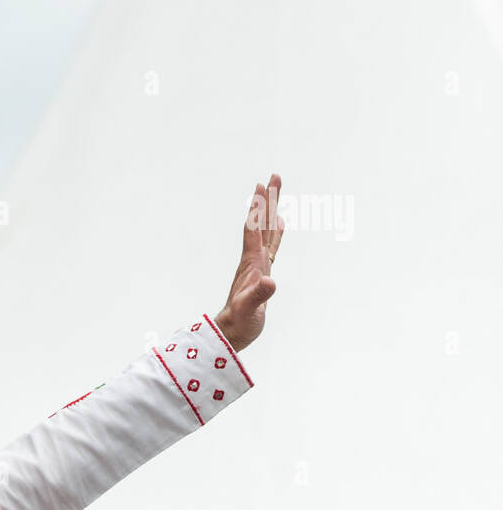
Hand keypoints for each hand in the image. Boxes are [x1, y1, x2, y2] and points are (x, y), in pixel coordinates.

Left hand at [214, 175, 283, 351]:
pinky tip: (278, 223)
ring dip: (271, 211)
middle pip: (261, 223)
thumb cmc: (240, 322)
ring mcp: (257, 264)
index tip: (261, 186)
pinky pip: (271, 246)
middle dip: (267, 200)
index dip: (258, 208)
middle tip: (274, 177)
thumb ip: (258, 295)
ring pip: (266, 231)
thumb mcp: (250, 309)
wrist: (231, 332)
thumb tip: (269, 281)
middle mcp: (253, 258)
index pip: (254, 229)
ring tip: (274, 192)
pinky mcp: (262, 272)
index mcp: (251, 262)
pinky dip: (276, 232)